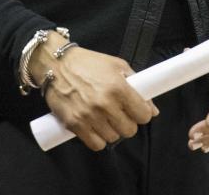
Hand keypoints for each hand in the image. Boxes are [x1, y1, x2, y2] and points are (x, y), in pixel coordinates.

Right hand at [37, 46, 158, 150]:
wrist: (56, 65)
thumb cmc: (88, 63)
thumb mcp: (117, 65)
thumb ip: (137, 85)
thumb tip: (153, 109)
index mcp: (118, 87)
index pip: (143, 115)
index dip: (143, 114)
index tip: (138, 111)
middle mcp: (105, 104)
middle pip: (129, 130)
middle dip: (128, 123)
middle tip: (121, 114)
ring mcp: (89, 116)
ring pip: (113, 138)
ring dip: (112, 130)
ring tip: (106, 118)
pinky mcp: (74, 124)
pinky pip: (95, 145)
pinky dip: (98, 139)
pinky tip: (96, 127)